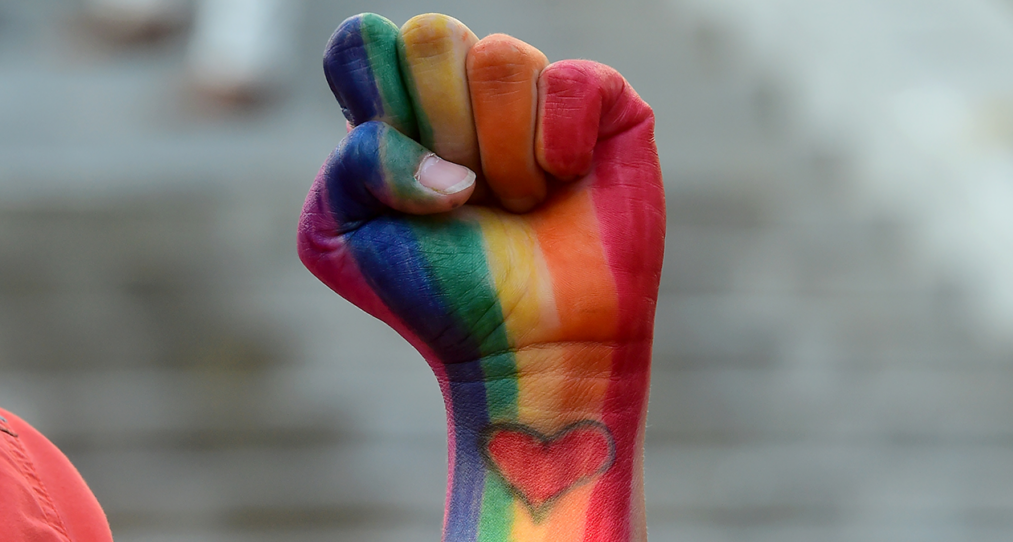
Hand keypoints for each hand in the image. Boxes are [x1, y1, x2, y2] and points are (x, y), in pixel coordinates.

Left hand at [298, 12, 664, 541]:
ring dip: (503, 155)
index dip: (374, 98)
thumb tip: (445, 157)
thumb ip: (351, 161)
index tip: (401, 176)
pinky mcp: (605, 108)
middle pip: (431, 34)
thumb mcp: (344, 236)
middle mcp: (464, 94)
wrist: (529, 351)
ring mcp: (535, 97)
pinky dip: (560, 147)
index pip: (363, 41)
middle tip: (463, 197)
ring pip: (503, 57)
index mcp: (397, 112)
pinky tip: (565, 185)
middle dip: (441, 129)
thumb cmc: (441, 297)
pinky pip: (573, 81)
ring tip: (518, 206)